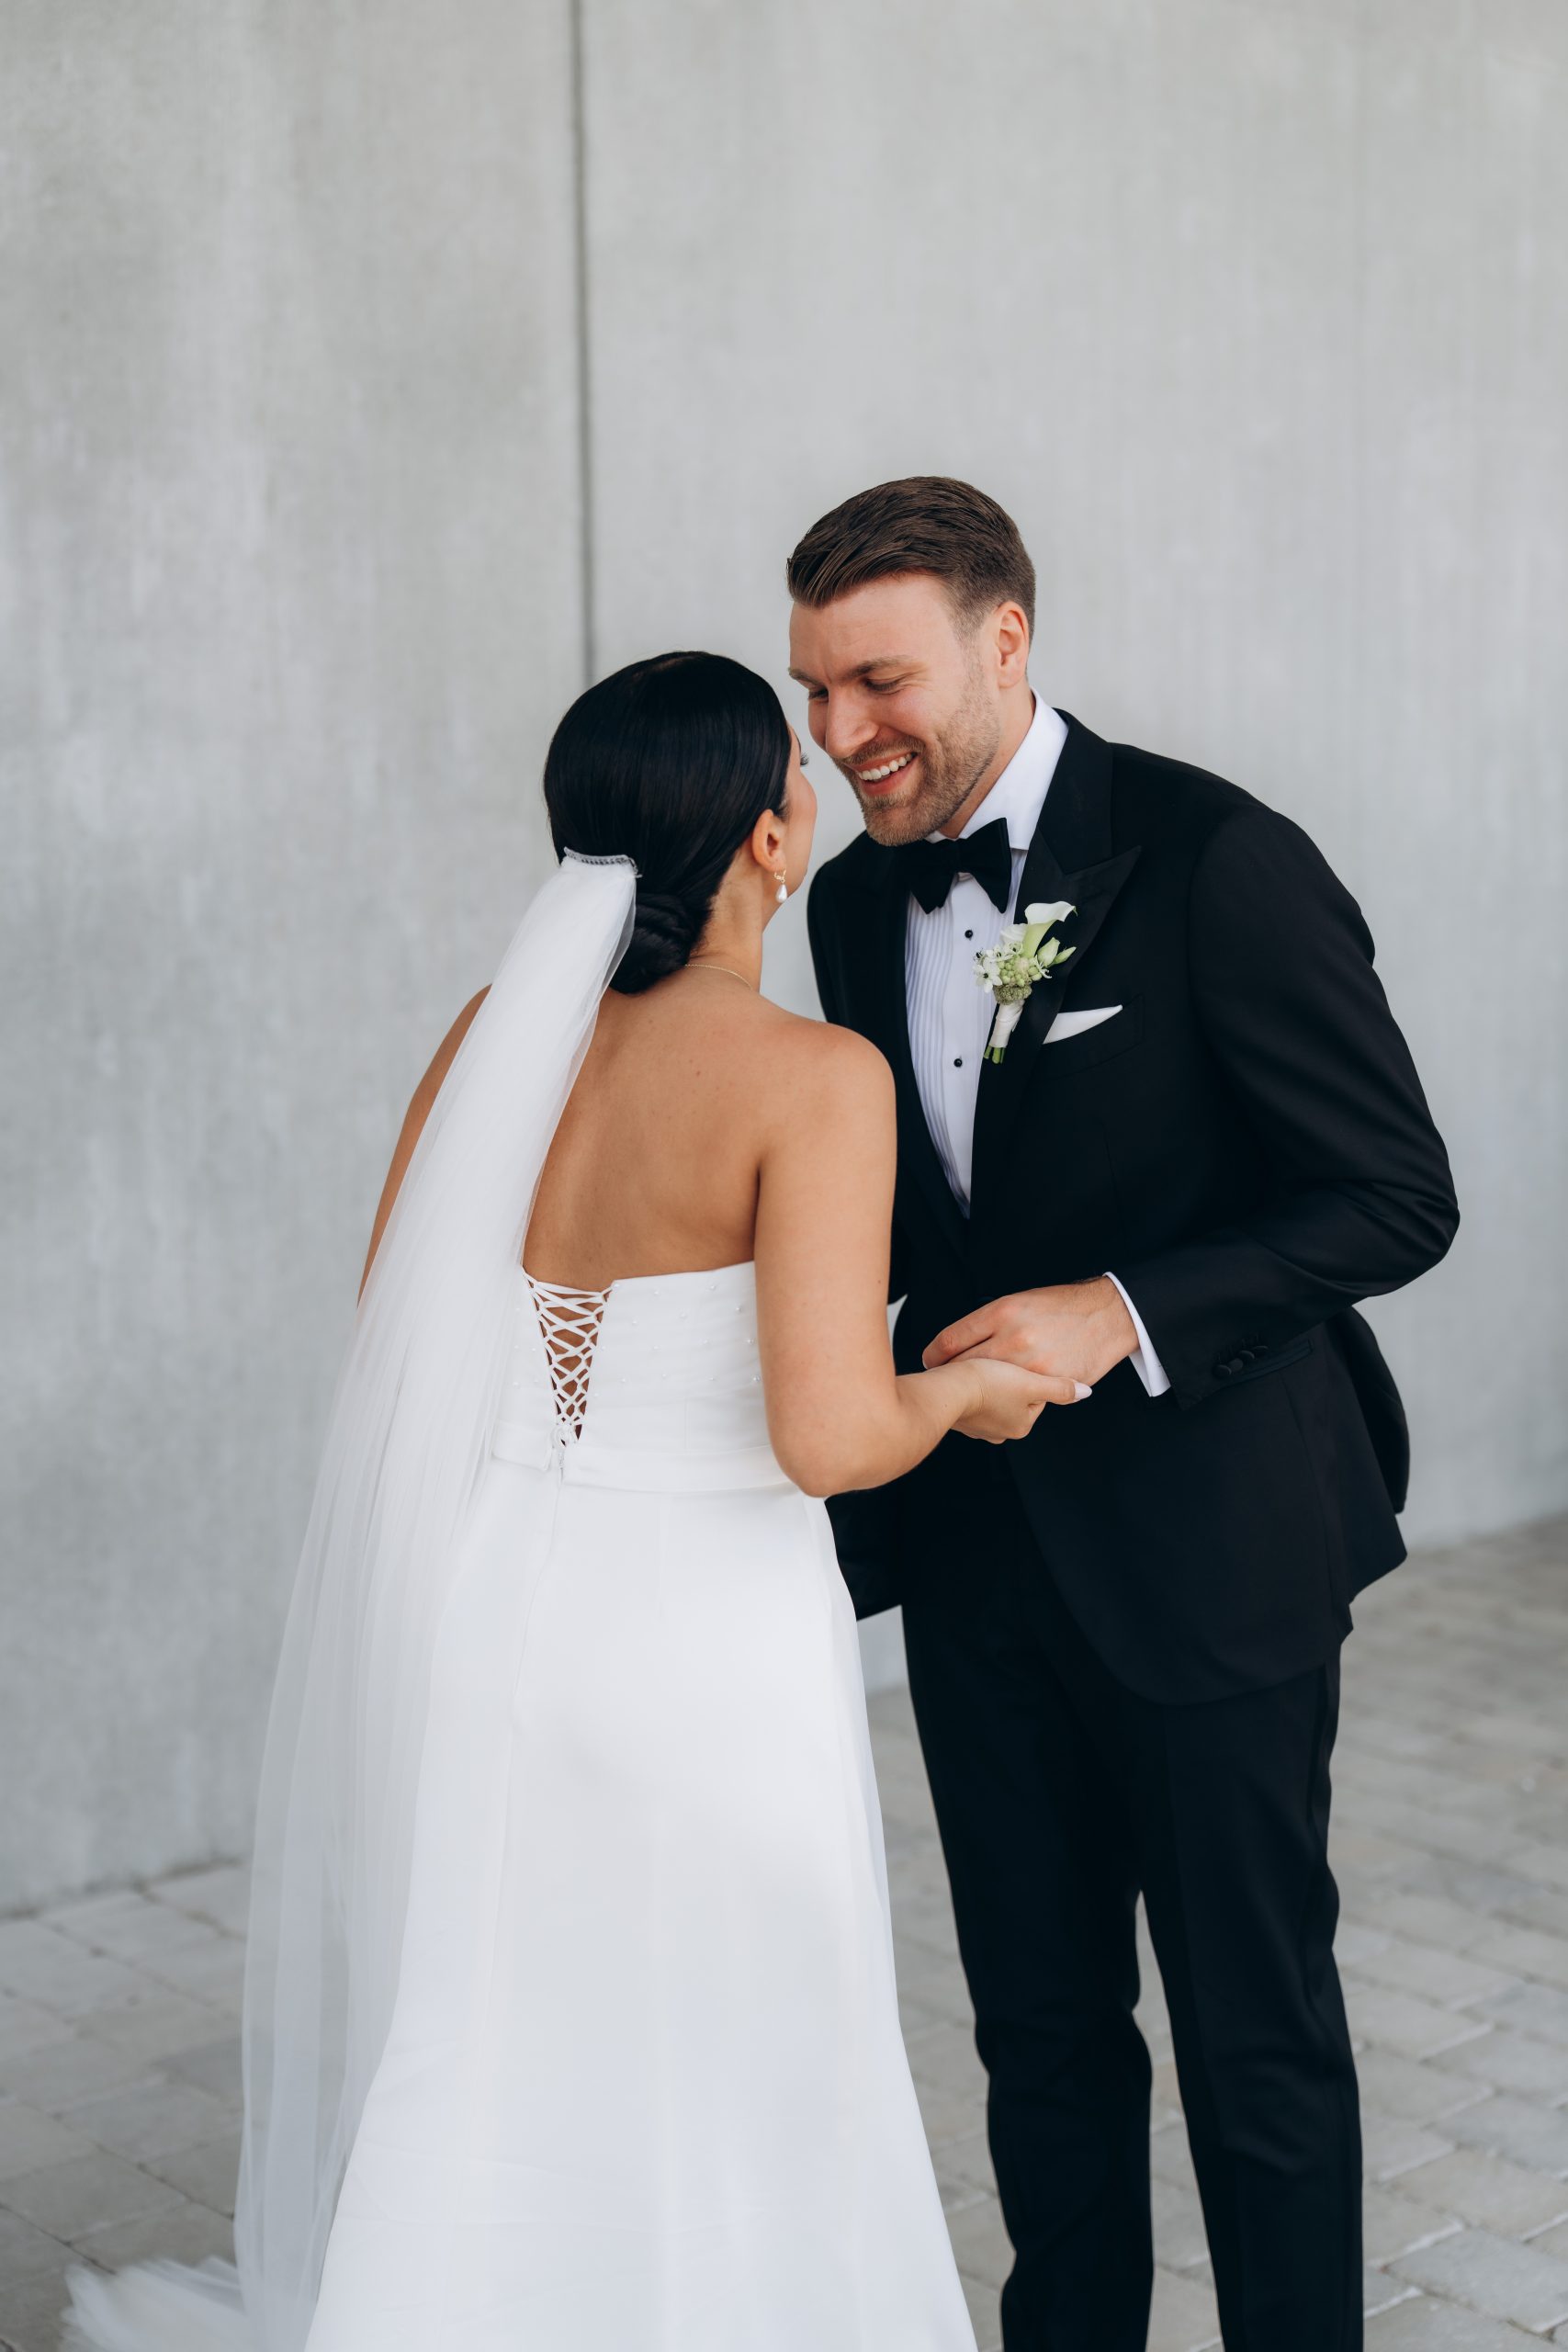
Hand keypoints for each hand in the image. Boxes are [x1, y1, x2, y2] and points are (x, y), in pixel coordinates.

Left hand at [923, 1277, 1138, 1389]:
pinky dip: (1003, 1399)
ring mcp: (1029, 1363)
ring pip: (987, 1384)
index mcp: (1001, 1311)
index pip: (950, 1340)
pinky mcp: (1047, 1382)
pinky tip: (998, 1398)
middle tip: (943, 1382)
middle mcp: (1011, 1337)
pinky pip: (1014, 1396)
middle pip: (963, 1366)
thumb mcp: (1019, 1302)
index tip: (930, 1362)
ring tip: (968, 1392)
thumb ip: (988, 1323)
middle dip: (949, 1376)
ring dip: (974, 1391)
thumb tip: (957, 1347)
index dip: (934, 1356)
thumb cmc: (1061, 1307)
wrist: (1106, 1316)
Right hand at [952, 1356, 1088, 1444]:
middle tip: (1000, 1364)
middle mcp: (998, 1430)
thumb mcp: (1031, 1383)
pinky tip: (967, 1374)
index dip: (1029, 1374)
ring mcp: (976, 1425)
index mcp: (1020, 1425)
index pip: (1036, 1395)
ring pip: (991, 1395)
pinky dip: (970, 1385)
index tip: (1021, 1363)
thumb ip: (1059, 1388)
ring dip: (988, 1381)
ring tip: (983, 1368)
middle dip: (1009, 1378)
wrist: (943, 1390)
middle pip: (1014, 1396)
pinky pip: (970, 1396)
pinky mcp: (957, 1415)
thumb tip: (1084, 1392)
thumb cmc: (985, 1387)